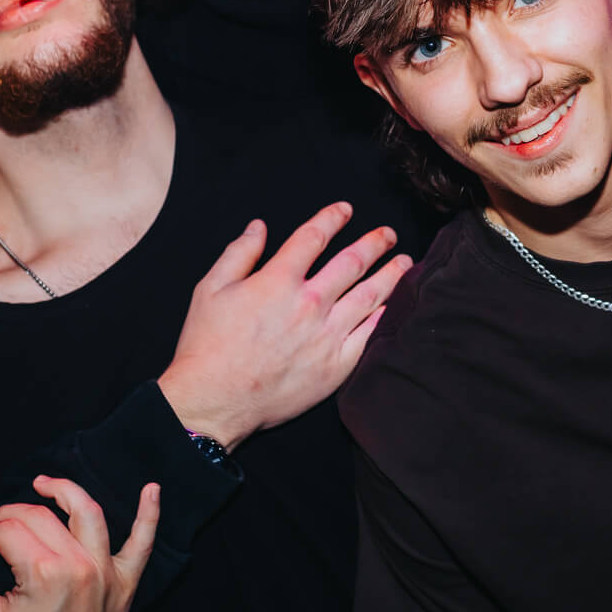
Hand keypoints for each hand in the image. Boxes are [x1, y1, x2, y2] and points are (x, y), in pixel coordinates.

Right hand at [0, 476, 158, 611]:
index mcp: (44, 574)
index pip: (8, 529)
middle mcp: (81, 567)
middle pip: (41, 516)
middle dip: (11, 514)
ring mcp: (108, 573)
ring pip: (88, 512)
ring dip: (66, 491)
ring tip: (44, 485)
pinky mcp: (126, 583)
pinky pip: (143, 543)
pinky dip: (150, 514)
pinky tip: (152, 489)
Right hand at [160, 203, 410, 447]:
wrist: (215, 401)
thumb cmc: (208, 345)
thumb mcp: (211, 289)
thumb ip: (239, 253)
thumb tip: (259, 227)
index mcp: (278, 281)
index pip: (314, 237)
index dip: (332, 218)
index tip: (345, 210)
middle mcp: (309, 304)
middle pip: (353, 263)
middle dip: (375, 243)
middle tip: (388, 234)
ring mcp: (326, 336)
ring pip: (369, 296)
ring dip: (389, 275)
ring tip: (403, 262)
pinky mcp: (335, 366)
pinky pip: (367, 335)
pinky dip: (382, 317)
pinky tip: (390, 306)